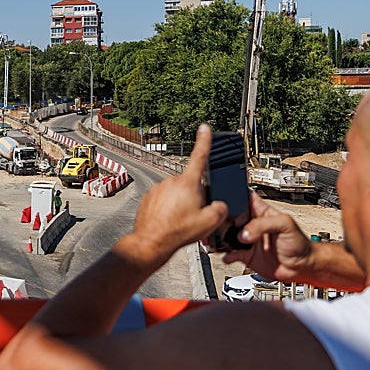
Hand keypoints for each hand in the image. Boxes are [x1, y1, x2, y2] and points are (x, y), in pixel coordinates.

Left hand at [131, 124, 226, 264]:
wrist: (151, 241)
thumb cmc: (178, 232)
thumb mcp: (210, 222)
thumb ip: (221, 208)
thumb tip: (219, 205)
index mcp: (188, 183)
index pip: (199, 156)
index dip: (204, 141)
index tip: (204, 128)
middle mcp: (171, 181)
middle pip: (191, 185)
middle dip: (194, 197)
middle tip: (192, 215)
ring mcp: (158, 188)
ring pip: (176, 194)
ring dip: (180, 204)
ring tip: (178, 221)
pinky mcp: (149, 197)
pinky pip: (163, 200)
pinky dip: (167, 209)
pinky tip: (168, 221)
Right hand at [223, 191, 314, 281]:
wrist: (302, 268)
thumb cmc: (300, 244)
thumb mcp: (285, 225)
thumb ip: (263, 225)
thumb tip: (243, 233)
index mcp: (261, 212)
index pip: (244, 198)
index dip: (233, 196)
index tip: (223, 200)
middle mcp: (252, 225)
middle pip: (231, 217)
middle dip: (222, 219)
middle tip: (218, 223)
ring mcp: (248, 240)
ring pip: (227, 235)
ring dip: (221, 237)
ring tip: (219, 239)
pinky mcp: (245, 255)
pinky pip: (230, 254)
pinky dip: (226, 255)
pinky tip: (229, 255)